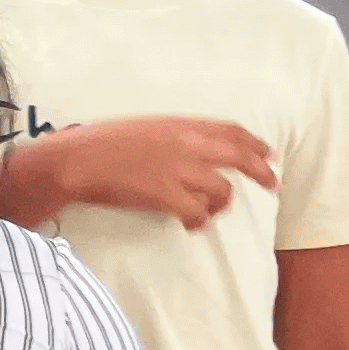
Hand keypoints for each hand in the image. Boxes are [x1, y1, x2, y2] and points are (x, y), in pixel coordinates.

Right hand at [41, 118, 278, 227]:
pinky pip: (198, 213)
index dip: (254, 143)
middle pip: (239, 156)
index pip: (231, 130)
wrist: (76, 159)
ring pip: (223, 191)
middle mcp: (186, 144)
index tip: (268, 154)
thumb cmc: (99, 143)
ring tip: (208, 212)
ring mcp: (178, 170)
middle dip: (261, 172)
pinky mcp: (167, 195)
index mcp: (180, 125)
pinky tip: (190, 224)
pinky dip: (198, 221)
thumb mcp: (143, 128)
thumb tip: (191, 150)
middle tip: (272, 184)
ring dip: (220, 205)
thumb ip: (172, 136)